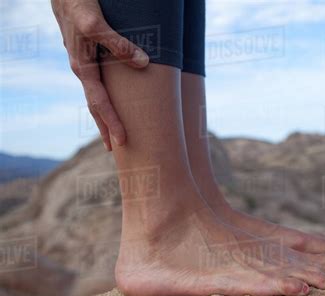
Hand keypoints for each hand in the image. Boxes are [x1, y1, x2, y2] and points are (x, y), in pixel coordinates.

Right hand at [51, 0, 148, 149]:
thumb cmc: (78, 4)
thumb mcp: (96, 24)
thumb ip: (118, 45)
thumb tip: (143, 64)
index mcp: (83, 68)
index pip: (99, 104)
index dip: (111, 123)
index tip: (121, 142)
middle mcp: (83, 69)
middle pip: (96, 106)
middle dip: (106, 127)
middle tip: (116, 148)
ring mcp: (86, 63)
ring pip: (97, 95)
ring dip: (106, 114)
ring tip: (115, 130)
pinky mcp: (91, 55)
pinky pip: (101, 82)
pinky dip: (108, 96)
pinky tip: (115, 99)